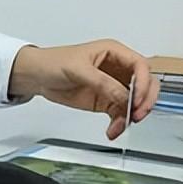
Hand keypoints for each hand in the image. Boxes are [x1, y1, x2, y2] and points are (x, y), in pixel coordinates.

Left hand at [8, 40, 159, 139]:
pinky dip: (119, 123)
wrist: (37, 76)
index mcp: (114, 52)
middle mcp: (118, 68)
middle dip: (145, 101)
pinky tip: (113, 130)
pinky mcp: (106, 101)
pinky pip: (120, 113)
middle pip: (146, 84)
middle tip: (136, 115)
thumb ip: (102, 83)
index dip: (143, 83)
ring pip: (135, 102)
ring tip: (120, 126)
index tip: (136, 99)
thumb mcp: (78, 69)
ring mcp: (113, 86)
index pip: (141, 66)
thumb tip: (124, 96)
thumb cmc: (53, 62)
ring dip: (131, 116)